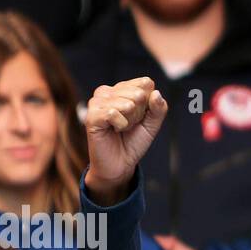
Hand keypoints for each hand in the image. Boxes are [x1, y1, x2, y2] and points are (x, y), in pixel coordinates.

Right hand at [83, 77, 168, 204]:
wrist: (120, 165)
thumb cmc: (133, 142)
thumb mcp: (152, 125)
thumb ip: (159, 109)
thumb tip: (156, 93)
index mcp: (121, 89)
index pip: (145, 84)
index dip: (149, 104)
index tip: (140, 117)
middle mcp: (107, 91)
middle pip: (138, 94)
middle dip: (139, 114)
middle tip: (129, 125)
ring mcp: (97, 102)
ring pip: (127, 104)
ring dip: (130, 121)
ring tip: (121, 129)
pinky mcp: (91, 115)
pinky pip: (114, 113)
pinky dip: (121, 125)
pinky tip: (114, 131)